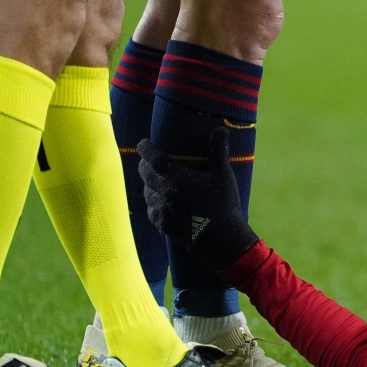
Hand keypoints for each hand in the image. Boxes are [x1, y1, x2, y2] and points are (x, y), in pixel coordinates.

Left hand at [138, 127, 259, 270]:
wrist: (221, 238)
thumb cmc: (223, 203)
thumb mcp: (223, 175)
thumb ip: (218, 151)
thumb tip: (221, 128)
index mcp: (175, 177)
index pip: (152, 158)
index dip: (145, 148)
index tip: (142, 143)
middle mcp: (163, 192)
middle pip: (145, 174)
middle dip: (145, 166)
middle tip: (148, 161)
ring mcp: (161, 210)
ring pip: (147, 193)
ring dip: (148, 185)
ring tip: (154, 182)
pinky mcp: (163, 225)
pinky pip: (152, 211)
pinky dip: (153, 204)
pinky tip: (159, 204)